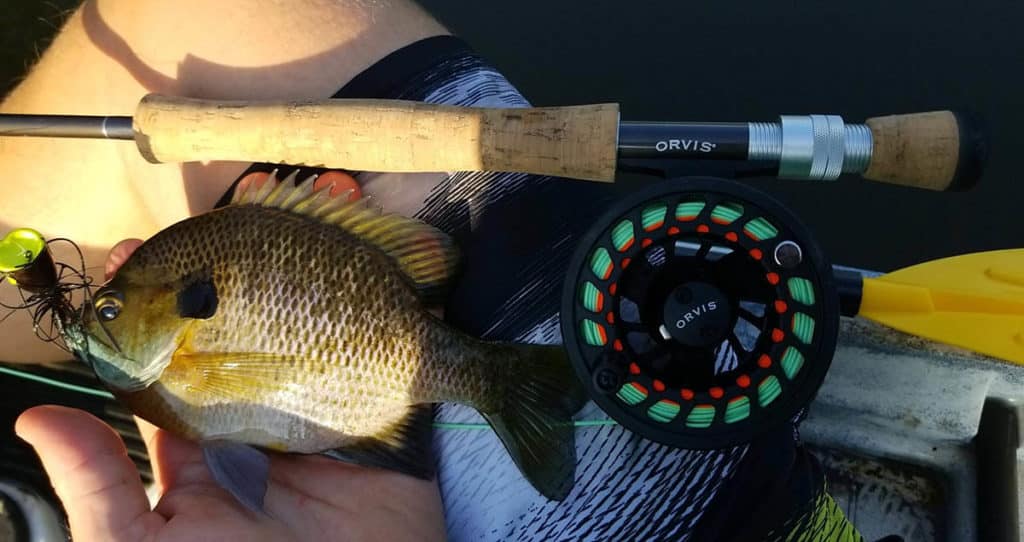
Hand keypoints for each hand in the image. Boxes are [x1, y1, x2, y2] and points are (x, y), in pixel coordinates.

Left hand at [15, 188, 447, 540]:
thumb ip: (99, 489)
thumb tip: (37, 414)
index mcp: (209, 435)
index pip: (180, 351)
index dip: (166, 296)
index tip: (149, 244)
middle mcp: (268, 406)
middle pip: (260, 314)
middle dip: (257, 252)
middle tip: (255, 195)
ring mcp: (330, 400)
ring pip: (325, 308)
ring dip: (327, 249)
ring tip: (321, 192)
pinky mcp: (390, 401)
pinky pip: (396, 333)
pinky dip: (396, 280)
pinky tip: (380, 232)